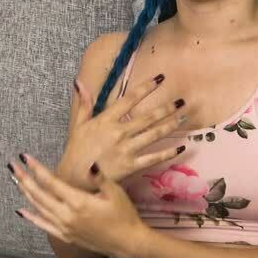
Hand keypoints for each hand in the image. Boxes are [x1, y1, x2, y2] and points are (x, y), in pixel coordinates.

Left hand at [11, 153, 146, 257]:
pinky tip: (21, 210)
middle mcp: (66, 215)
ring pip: (39, 208)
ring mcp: (64, 228)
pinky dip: (31, 217)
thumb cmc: (124, 215)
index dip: (37, 169)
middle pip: (39, 194)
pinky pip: (44, 225)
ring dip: (26, 193)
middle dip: (24, 178)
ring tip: (16, 180)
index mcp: (78, 202)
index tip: (25, 157)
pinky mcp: (66, 236)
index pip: (51, 182)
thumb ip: (99, 178)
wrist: (127, 243)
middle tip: (12, 165)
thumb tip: (90, 164)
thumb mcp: (115, 193)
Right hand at [60, 74, 187, 184]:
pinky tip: (181, 147)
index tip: (160, 79)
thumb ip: (84, 104)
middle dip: (166, 108)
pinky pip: (154, 158)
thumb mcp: (78, 125)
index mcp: (106, 120)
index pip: (130, 99)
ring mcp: (126, 149)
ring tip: (183, 117)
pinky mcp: (131, 166)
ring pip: (154, 134)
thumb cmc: (76, 151)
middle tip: (181, 101)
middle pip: (148, 117)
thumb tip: (79, 82)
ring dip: (170, 125)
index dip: (146, 88)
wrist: (74, 179)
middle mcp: (119, 132)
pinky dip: (168, 153)